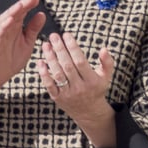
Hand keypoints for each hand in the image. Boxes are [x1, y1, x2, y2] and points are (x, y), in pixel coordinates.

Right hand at [0, 0, 46, 92]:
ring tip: (21, 5)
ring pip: (4, 20)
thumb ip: (33, 28)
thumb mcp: (28, 41)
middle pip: (13, 13)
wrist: (2, 74)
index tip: (37, 0)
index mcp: (15, 26)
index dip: (28, 5)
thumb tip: (42, 14)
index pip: (21, 12)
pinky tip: (10, 20)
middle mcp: (6, 28)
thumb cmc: (14, 57)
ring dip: (12, 12)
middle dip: (22, 5)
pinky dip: (3, 26)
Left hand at [37, 33, 116, 147]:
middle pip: (67, 66)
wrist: (89, 112)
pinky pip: (49, 85)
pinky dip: (43, 73)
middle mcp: (79, 88)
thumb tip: (104, 49)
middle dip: (59, 49)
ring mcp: (68, 94)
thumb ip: (107, 62)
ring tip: (46, 45)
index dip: (73, 47)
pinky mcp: (57, 98)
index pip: (80, 61)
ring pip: (57, 74)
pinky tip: (40, 61)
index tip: (67, 35)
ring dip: (50, 58)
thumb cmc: (96, 89)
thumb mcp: (106, 77)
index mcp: (92, 81)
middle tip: (53, 36)